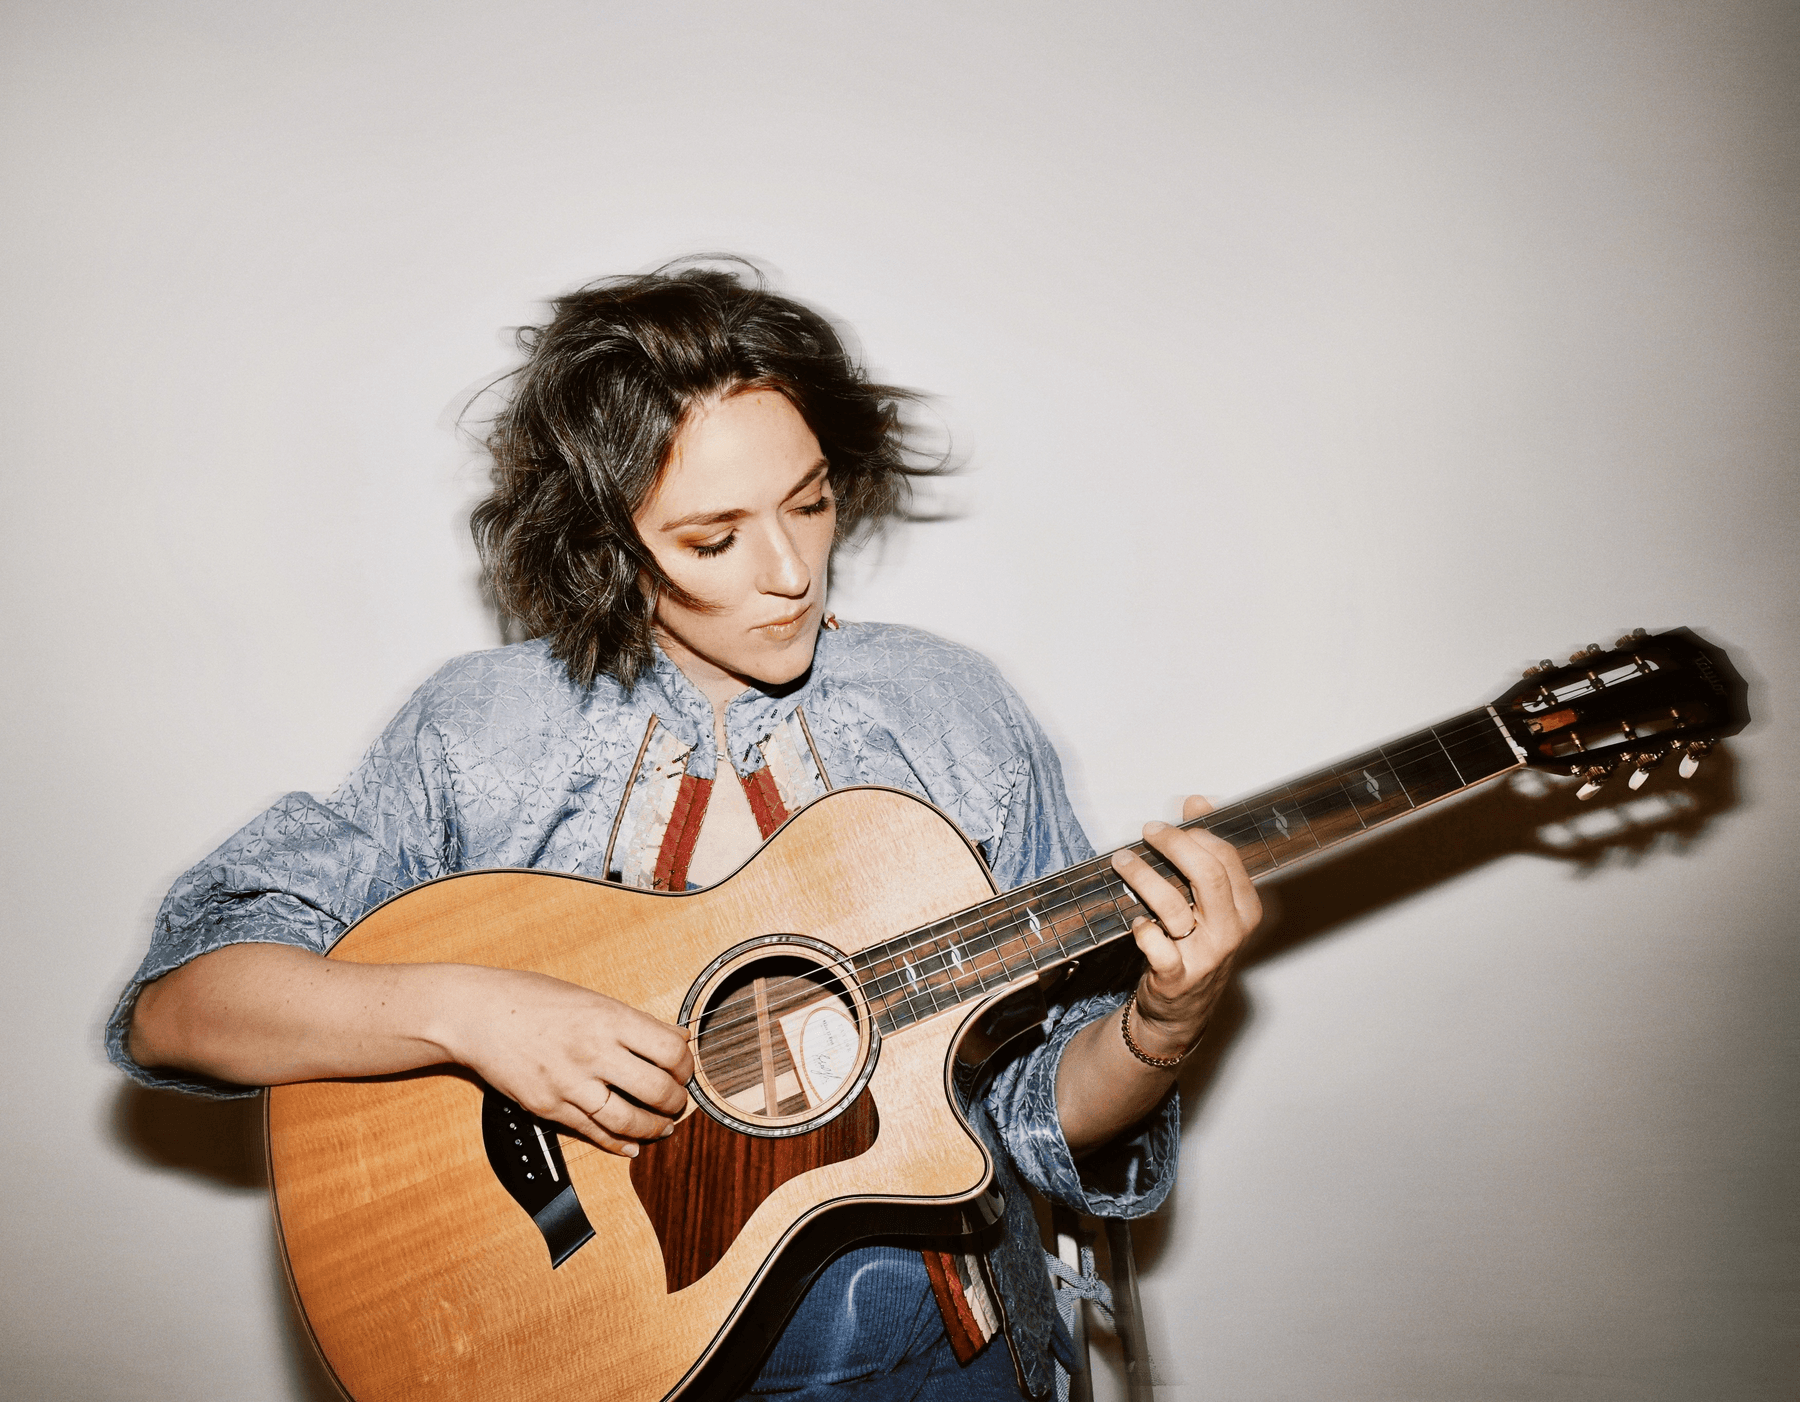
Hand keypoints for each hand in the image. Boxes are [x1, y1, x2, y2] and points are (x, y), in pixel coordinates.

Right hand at [438, 968, 694, 1157]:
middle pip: (656, 1090)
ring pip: (629, 1120)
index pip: (669, 1051)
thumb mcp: (590, 997)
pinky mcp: (548, 1107)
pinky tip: (632, 1146)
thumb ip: (634, 1021)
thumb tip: (677, 1037)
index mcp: (608, 1018)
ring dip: (654, 1128)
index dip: (686, 1066)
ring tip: (663, 1126)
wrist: (474, 1014)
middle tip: (678, 1102)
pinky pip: (593, 1133)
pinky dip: (619, 1144)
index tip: (685, 1069)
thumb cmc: (530, 998)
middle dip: (676, 1102)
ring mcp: (570, 1083)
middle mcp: (593, 1052)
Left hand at [1109, 795, 1261, 1058]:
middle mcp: (1231, 931)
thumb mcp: (1208, 899)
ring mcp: (1205, 955)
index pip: (1225, 856)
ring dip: (1142, 877)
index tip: (1167, 823)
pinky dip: (1141, 928)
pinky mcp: (1176, 977)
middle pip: (1207, 873)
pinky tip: (1136, 920)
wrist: (1182, 1009)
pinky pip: (1156, 945)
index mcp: (1245, 907)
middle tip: (1147, 832)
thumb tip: (1197, 801)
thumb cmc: (1194, 944)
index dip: (1193, 832)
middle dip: (1173, 845)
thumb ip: (1205, 849)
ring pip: (1173, 905)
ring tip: (1122, 861)